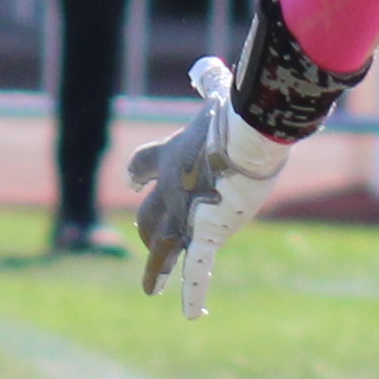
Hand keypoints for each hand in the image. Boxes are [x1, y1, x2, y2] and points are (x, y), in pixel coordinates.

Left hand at [127, 65, 298, 319]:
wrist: (246, 137)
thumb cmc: (234, 112)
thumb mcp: (219, 94)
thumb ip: (210, 81)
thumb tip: (206, 65)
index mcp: (170, 156)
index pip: (142, 165)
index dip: (138, 173)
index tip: (133, 180)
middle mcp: (170, 191)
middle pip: (147, 216)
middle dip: (145, 228)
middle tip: (145, 240)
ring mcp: (185, 217)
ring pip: (161, 248)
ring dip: (155, 268)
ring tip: (150, 286)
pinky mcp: (205, 235)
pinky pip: (198, 270)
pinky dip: (194, 292)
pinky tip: (190, 314)